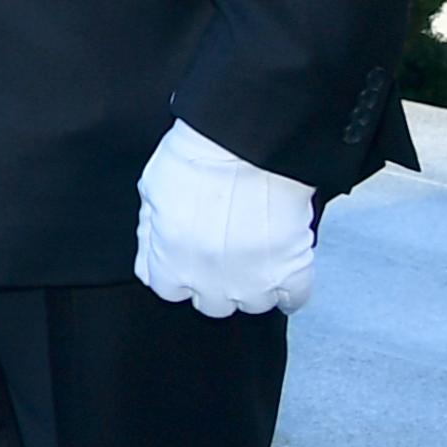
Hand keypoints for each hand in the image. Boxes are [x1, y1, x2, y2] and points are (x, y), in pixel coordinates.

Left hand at [136, 120, 321, 317]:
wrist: (246, 143)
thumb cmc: (198, 156)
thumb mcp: (152, 189)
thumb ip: (151, 229)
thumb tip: (152, 249)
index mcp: (170, 262)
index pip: (167, 289)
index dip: (178, 271)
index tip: (188, 259)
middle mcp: (208, 280)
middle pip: (211, 303)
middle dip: (215, 282)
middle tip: (224, 254)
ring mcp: (252, 279)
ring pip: (252, 303)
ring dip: (254, 285)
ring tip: (257, 259)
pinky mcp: (291, 269)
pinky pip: (295, 297)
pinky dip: (292, 291)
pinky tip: (287, 276)